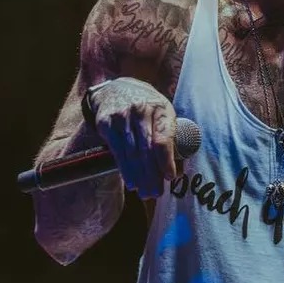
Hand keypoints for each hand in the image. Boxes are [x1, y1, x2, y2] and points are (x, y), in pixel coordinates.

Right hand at [90, 77, 177, 198]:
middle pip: (147, 149)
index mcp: (160, 108)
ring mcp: (122, 116)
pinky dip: (124, 169)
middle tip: (156, 192)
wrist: (117, 89)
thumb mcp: (162, 113)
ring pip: (131, 153)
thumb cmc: (147, 107)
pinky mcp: (106, 123)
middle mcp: (141, 110)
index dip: (166, 161)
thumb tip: (177, 171)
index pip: (163, 139)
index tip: (170, 177)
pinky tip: (130, 181)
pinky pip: (117, 151)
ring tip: (145, 192)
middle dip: (153, 174)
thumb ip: (170, 138)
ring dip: (139, 176)